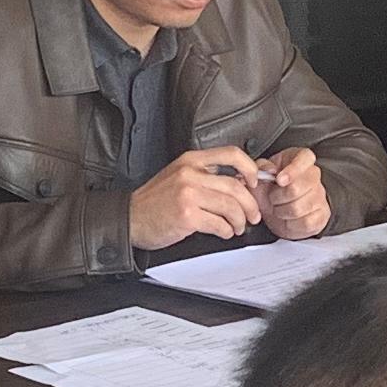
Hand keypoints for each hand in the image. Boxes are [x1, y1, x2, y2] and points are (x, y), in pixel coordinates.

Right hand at [129, 146, 266, 252]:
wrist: (131, 218)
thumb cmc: (155, 201)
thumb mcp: (179, 176)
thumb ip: (205, 176)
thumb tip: (239, 183)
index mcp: (190, 160)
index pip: (231, 154)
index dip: (250, 168)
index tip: (255, 181)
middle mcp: (190, 174)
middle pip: (236, 186)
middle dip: (250, 205)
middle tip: (253, 215)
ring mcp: (188, 194)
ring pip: (230, 206)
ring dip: (240, 221)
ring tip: (237, 227)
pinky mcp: (187, 215)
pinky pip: (219, 224)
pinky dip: (226, 231)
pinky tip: (224, 232)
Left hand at [256, 146, 330, 239]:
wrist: (277, 210)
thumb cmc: (270, 188)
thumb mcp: (262, 173)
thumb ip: (262, 167)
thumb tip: (270, 169)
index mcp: (301, 159)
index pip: (305, 158)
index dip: (292, 170)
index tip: (279, 180)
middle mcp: (314, 175)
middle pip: (296, 188)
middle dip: (277, 197)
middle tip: (272, 198)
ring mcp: (320, 195)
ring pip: (298, 208)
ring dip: (282, 212)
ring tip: (279, 208)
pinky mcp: (322, 215)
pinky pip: (306, 222)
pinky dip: (291, 224)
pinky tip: (288, 219)